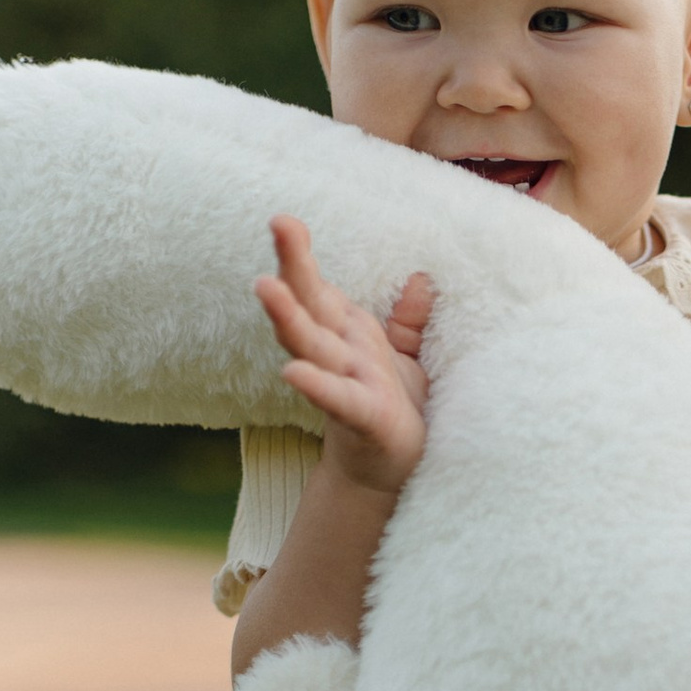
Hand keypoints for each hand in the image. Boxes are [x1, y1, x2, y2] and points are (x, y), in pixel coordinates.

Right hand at [255, 218, 431, 496]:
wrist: (389, 471)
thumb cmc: (395, 409)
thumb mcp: (407, 359)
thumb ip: (409, 322)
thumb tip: (423, 279)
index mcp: (349, 331)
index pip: (318, 288)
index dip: (299, 255)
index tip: (283, 220)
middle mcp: (341, 351)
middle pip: (311, 302)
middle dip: (293, 265)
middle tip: (279, 223)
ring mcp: (347, 382)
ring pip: (313, 344)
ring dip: (289, 316)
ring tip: (267, 286)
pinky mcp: (362, 417)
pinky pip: (338, 399)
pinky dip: (317, 386)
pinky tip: (293, 372)